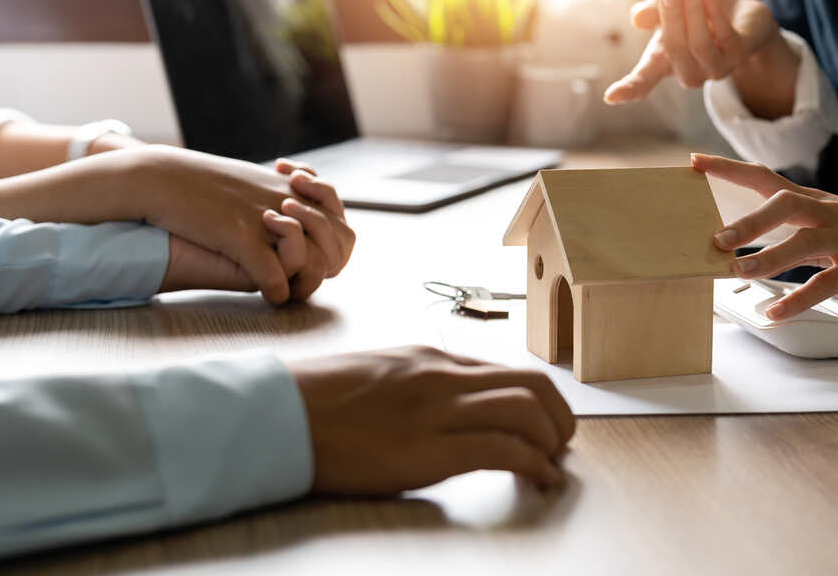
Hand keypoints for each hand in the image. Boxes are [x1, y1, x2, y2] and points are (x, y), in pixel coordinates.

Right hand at [133, 147, 351, 304]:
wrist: (160, 176)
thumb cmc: (201, 181)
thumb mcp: (250, 179)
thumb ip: (277, 194)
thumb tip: (295, 214)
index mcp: (292, 187)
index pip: (340, 220)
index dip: (336, 244)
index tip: (318, 256)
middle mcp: (288, 200)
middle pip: (337, 239)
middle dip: (330, 263)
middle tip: (307, 276)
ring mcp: (266, 217)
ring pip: (313, 258)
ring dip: (307, 281)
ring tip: (290, 289)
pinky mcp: (240, 235)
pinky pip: (274, 274)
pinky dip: (278, 292)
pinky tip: (272, 298)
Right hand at [291, 346, 576, 493]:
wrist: (276, 413)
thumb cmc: (316, 401)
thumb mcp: (378, 375)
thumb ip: (418, 385)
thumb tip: (448, 407)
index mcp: (430, 358)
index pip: (505, 370)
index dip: (537, 399)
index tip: (544, 424)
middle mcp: (442, 376)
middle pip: (530, 383)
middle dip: (559, 415)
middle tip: (562, 443)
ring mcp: (437, 409)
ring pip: (526, 410)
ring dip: (552, 441)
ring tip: (552, 465)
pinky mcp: (429, 448)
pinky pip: (503, 448)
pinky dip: (534, 465)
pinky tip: (538, 480)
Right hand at [603, 0, 798, 118]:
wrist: (741, 16)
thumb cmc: (698, 13)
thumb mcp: (670, 6)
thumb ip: (653, 11)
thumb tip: (637, 18)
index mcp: (664, 65)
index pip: (643, 82)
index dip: (627, 89)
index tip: (610, 97)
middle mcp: (689, 73)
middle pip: (675, 50)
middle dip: (669, 17)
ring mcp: (715, 68)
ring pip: (700, 44)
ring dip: (692, 10)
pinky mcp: (740, 54)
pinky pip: (725, 35)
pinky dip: (713, 11)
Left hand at [693, 153, 837, 319]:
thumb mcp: (827, 217)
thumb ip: (790, 225)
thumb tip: (743, 236)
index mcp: (813, 200)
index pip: (765, 177)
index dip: (729, 168)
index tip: (693, 162)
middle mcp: (827, 212)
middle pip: (785, 203)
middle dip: (749, 220)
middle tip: (716, 238)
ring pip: (806, 241)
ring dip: (770, 257)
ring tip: (738, 272)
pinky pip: (829, 282)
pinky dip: (800, 299)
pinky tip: (776, 312)